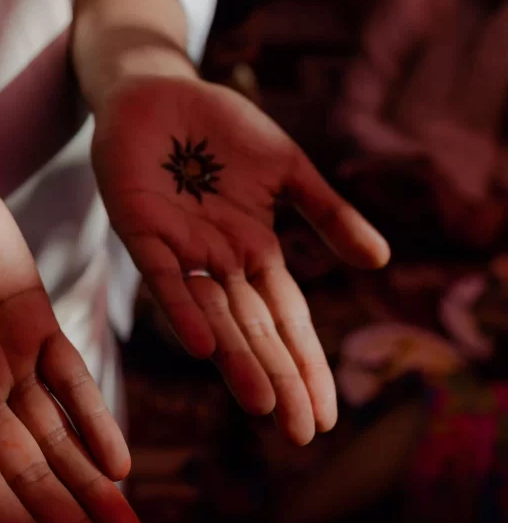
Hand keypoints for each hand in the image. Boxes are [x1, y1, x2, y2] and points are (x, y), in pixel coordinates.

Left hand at [92, 75, 389, 444]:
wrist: (158, 89)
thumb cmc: (221, 130)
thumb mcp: (287, 170)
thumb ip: (326, 214)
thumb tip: (380, 261)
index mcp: (253, 249)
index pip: (287, 319)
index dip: (306, 365)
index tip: (327, 416)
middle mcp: (217, 260)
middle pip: (254, 329)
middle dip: (278, 379)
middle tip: (302, 433)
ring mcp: (179, 248)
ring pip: (212, 314)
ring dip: (237, 359)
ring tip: (262, 406)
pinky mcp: (141, 228)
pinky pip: (164, 276)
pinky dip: (183, 308)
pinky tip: (203, 342)